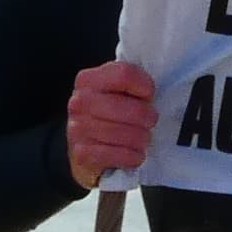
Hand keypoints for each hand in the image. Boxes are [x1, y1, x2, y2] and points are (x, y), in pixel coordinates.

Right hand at [64, 58, 156, 183]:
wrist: (88, 146)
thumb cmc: (111, 114)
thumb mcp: (119, 91)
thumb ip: (132, 83)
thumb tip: (155, 91)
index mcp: (88, 80)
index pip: (124, 75)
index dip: (145, 86)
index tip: (149, 95)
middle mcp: (79, 102)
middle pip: (127, 107)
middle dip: (147, 117)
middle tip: (150, 122)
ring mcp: (77, 128)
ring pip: (122, 133)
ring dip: (140, 139)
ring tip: (143, 139)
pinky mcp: (81, 153)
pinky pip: (116, 154)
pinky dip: (131, 156)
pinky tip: (135, 154)